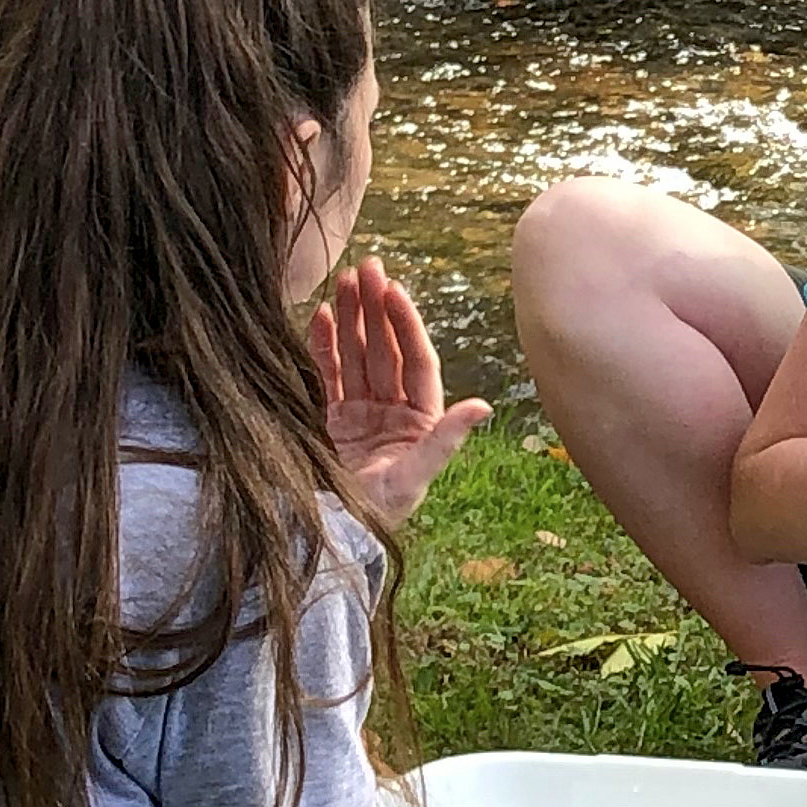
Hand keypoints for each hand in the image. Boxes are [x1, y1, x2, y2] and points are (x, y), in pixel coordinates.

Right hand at [311, 256, 491, 524]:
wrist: (333, 539)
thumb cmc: (378, 516)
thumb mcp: (414, 478)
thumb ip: (445, 440)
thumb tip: (484, 406)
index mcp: (420, 420)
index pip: (414, 360)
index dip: (404, 324)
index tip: (393, 290)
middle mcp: (392, 411)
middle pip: (384, 349)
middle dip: (375, 308)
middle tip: (365, 266)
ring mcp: (360, 414)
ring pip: (357, 355)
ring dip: (352, 318)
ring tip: (343, 279)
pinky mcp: (331, 421)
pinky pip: (328, 375)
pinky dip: (324, 346)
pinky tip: (322, 316)